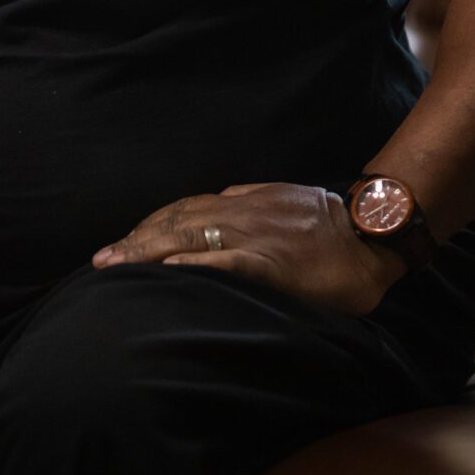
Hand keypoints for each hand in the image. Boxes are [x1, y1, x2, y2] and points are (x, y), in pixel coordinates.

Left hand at [91, 183, 406, 315]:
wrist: (373, 232)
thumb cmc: (332, 225)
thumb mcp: (284, 204)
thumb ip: (251, 207)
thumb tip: (221, 207)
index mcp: (245, 202)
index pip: (184, 209)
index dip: (150, 226)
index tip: (123, 243)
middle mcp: (242, 212)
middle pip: (176, 222)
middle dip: (136, 241)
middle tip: (101, 261)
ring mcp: (254, 234)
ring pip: (189, 238)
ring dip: (147, 251)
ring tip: (115, 266)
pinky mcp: (270, 259)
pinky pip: (224, 261)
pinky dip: (191, 265)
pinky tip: (165, 272)